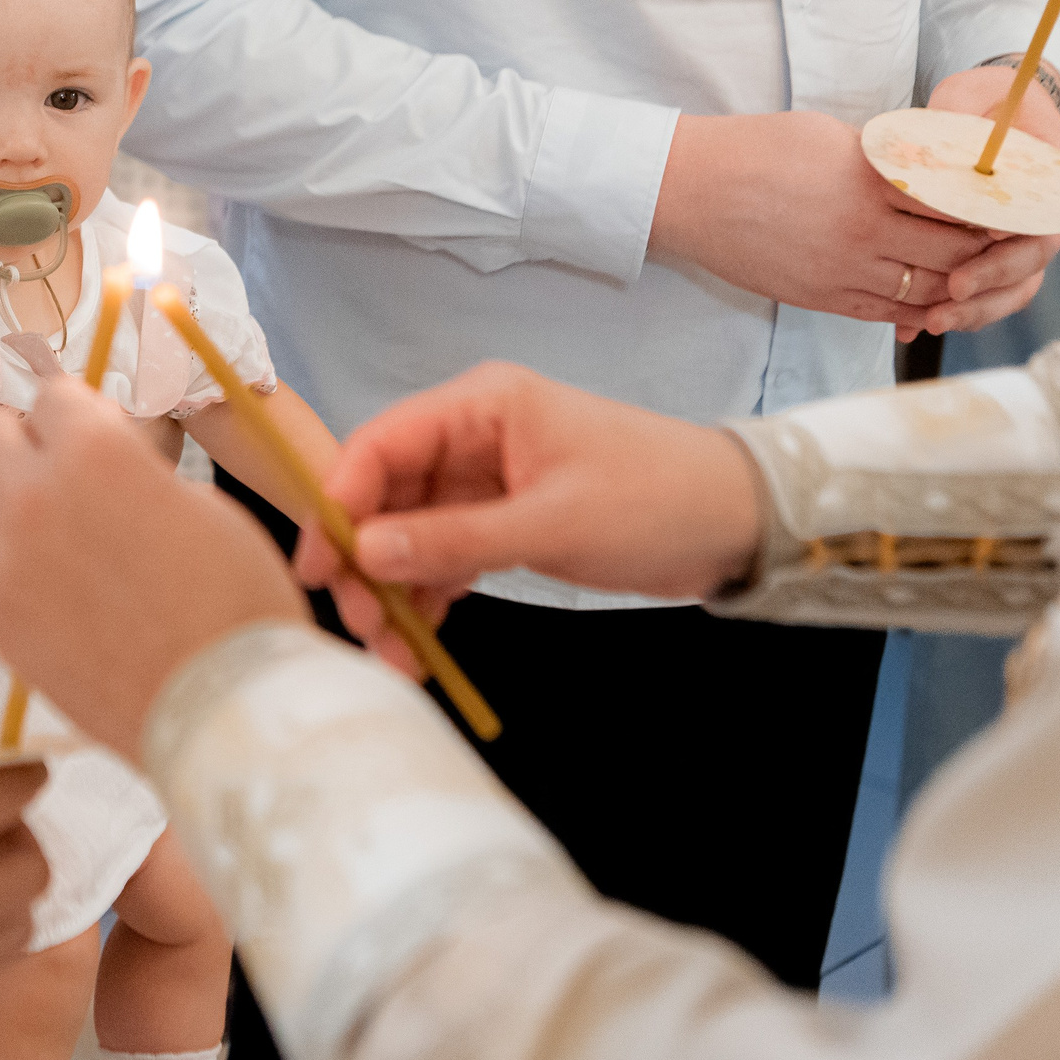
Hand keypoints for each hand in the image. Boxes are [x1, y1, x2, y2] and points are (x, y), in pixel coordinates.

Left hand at [0, 380, 306, 754]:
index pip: (53, 395)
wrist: (217, 707)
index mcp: (94, 448)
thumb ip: (133, 467)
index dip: (81, 419)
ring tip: (29, 518)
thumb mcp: (199, 502)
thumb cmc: (233, 601)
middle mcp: (30, 489)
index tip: (96, 442)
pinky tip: (13, 565)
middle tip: (60, 478)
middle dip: (25, 443)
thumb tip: (103, 459)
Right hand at [297, 363, 760, 674]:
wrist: (736, 522)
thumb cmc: (654, 499)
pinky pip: (443, 556)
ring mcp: (486, 482)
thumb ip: (455, 538)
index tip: (323, 561)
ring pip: (410, 534)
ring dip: (393, 589)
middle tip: (360, 624)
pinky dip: (427, 596)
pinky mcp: (503, 522)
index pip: (383, 443)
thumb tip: (367, 551)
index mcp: (482, 406)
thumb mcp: (552, 522)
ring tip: (392, 653)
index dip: (342, 498)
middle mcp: (473, 437)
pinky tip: (420, 641)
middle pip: (386, 495)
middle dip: (365, 560)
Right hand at [649, 109, 1000, 334]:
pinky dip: (917, 308)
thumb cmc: (754, 150)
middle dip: (985, 249)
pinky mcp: (820, 297)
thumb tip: (933, 170)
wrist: (688, 190)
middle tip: (1004, 243)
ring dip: (956, 283)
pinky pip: (887, 311)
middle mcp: (863, 232)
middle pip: (955, 253)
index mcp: (871, 182)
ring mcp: (841, 271)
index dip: (991, 207)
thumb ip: (886, 158)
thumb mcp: (829, 136)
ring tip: (972, 272)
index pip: (959, 203)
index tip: (1008, 203)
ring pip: (927, 290)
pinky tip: (931, 298)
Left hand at [911, 64, 1059, 337]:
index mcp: (1056, 178)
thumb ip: (956, 124)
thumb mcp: (967, 97)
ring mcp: (1024, 239)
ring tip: (925, 323)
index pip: (1043, 226)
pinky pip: (985, 290)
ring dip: (973, 311)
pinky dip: (953, 307)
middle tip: (944, 302)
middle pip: (1030, 268)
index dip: (1008, 252)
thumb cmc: (981, 100)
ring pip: (1010, 289)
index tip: (970, 262)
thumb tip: (935, 164)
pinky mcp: (996, 254)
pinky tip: (909, 325)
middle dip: (987, 290)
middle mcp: (1048, 216)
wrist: (991, 110)